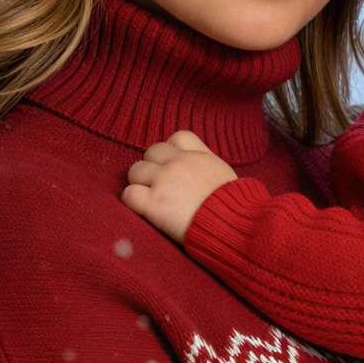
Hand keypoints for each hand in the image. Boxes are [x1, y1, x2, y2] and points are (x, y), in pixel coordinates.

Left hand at [122, 131, 238, 240]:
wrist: (233, 224)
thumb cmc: (235, 206)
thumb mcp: (225, 174)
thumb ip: (208, 165)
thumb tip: (201, 171)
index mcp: (198, 155)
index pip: (177, 138)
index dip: (172, 152)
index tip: (175, 167)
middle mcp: (178, 163)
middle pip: (151, 152)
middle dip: (153, 168)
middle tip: (161, 187)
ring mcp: (164, 181)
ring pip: (135, 171)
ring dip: (140, 184)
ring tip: (150, 199)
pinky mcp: (153, 203)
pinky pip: (128, 194)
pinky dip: (132, 202)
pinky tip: (143, 210)